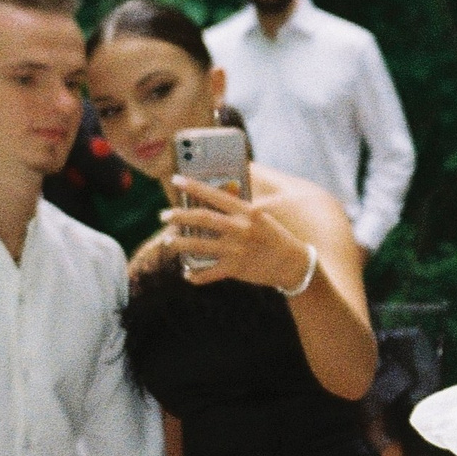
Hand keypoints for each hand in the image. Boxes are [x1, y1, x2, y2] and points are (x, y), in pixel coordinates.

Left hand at [162, 178, 311, 290]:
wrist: (293, 263)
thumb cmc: (274, 237)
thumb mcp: (260, 218)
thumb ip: (238, 211)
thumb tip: (211, 204)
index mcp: (247, 212)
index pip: (215, 195)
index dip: (193, 186)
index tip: (176, 180)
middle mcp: (240, 229)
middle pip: (201, 219)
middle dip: (178, 216)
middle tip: (163, 215)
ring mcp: (236, 250)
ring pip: (198, 246)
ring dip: (178, 244)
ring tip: (168, 242)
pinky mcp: (235, 269)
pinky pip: (208, 273)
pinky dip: (195, 275)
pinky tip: (186, 274)